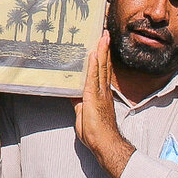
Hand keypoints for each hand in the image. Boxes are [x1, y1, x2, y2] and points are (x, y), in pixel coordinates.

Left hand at [73, 32, 133, 177]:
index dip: (103, 57)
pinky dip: (94, 64)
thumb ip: (79, 103)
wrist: (104, 144)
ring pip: (101, 67)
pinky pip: (94, 77)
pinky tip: (94, 53)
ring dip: (101, 50)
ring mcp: (100, 93)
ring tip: (102, 36)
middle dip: (104, 48)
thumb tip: (73, 95)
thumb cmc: (96, 133)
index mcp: (101, 94)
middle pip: (104, 65)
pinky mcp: (94, 97)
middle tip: (104, 33)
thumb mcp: (83, 114)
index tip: (102, 44)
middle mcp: (103, 90)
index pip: (102, 71)